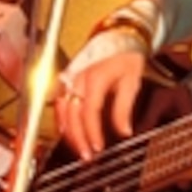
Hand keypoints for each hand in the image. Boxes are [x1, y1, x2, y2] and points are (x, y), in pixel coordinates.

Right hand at [52, 32, 147, 155]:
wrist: (117, 35)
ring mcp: (69, 77)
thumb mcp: (132, 81)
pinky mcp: (67, 78)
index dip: (92, 132)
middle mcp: (77, 78)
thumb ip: (124, 108)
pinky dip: (62, 119)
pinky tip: (67, 132)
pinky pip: (59, 102)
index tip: (98, 148)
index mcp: (95, 78)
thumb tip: (124, 132)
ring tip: (78, 149)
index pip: (89, 111)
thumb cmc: (125, 55)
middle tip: (87, 157)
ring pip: (62, 110)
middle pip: (72, 114)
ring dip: (68, 131)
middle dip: (78, 138)